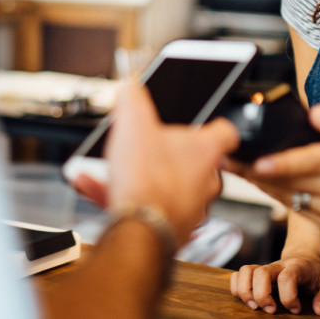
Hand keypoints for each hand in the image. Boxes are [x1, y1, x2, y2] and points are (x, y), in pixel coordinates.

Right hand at [102, 84, 240, 240]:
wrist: (138, 230)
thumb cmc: (147, 179)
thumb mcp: (133, 123)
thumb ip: (133, 99)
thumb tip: (129, 88)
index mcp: (205, 151)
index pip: (226, 133)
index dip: (213, 125)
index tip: (203, 124)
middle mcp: (205, 182)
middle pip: (193, 161)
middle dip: (165, 153)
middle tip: (143, 146)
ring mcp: (190, 208)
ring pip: (165, 186)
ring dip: (138, 175)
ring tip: (109, 168)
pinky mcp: (171, 229)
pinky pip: (147, 207)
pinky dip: (122, 196)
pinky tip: (93, 186)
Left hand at [226, 102, 319, 227]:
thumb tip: (316, 115)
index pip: (311, 163)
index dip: (283, 164)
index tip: (258, 162)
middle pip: (291, 182)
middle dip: (254, 171)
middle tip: (225, 156)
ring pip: (287, 197)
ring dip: (256, 183)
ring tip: (230, 165)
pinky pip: (293, 206)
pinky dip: (272, 193)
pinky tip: (254, 179)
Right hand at [229, 255, 319, 314]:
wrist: (305, 257)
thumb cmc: (316, 274)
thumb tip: (319, 310)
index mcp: (297, 267)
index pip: (287, 278)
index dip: (289, 297)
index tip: (296, 309)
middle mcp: (277, 266)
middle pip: (261, 273)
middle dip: (262, 295)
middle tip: (271, 310)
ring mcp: (264, 269)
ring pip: (245, 271)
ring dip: (245, 291)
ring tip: (254, 306)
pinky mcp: (255, 274)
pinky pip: (237, 275)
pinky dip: (236, 287)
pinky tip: (247, 299)